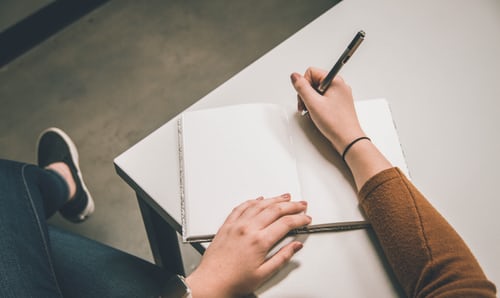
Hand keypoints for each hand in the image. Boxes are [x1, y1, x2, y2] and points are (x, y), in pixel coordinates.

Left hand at [186, 194, 310, 296]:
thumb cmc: (233, 280)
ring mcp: (236, 225)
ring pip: (259, 204)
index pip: (285, 223)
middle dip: (292, 205)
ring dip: (274, 199)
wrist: (211, 281)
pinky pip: (241, 207)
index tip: (306, 219)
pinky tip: (259, 199)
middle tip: (301, 204)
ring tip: (285, 197)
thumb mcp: (264, 274)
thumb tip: (295, 247)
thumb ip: (282, 258)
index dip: (299, 219)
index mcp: (259, 241)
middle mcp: (247, 229)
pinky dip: (252, 201)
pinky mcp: (227, 225)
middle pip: (275, 209)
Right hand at [290, 67, 365, 153]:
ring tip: (312, 112)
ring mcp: (340, 95)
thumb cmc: (336, 123)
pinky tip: (318, 114)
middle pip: (314, 81)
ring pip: (318, 91)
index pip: (311, 72)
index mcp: (335, 81)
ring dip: (311, 101)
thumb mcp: (313, 103)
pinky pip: (324, 99)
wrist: (348, 139)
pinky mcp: (338, 104)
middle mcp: (339, 86)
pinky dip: (317, 106)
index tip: (305, 97)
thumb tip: (294, 76)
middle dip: (306, 94)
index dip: (304, 84)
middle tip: (307, 106)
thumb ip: (302, 87)